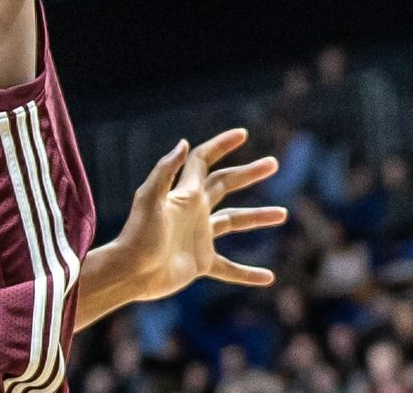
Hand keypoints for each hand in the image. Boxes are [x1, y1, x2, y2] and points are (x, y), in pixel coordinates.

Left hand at [112, 128, 288, 301]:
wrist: (130, 273)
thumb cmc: (137, 236)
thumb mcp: (150, 200)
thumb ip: (165, 171)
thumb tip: (184, 142)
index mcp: (185, 194)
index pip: (204, 160)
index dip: (221, 145)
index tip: (242, 134)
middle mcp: (195, 211)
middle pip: (226, 184)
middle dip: (249, 173)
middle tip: (273, 164)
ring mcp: (199, 237)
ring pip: (234, 221)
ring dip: (258, 217)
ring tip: (283, 214)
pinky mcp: (200, 262)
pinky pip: (229, 268)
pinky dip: (247, 273)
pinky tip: (267, 278)